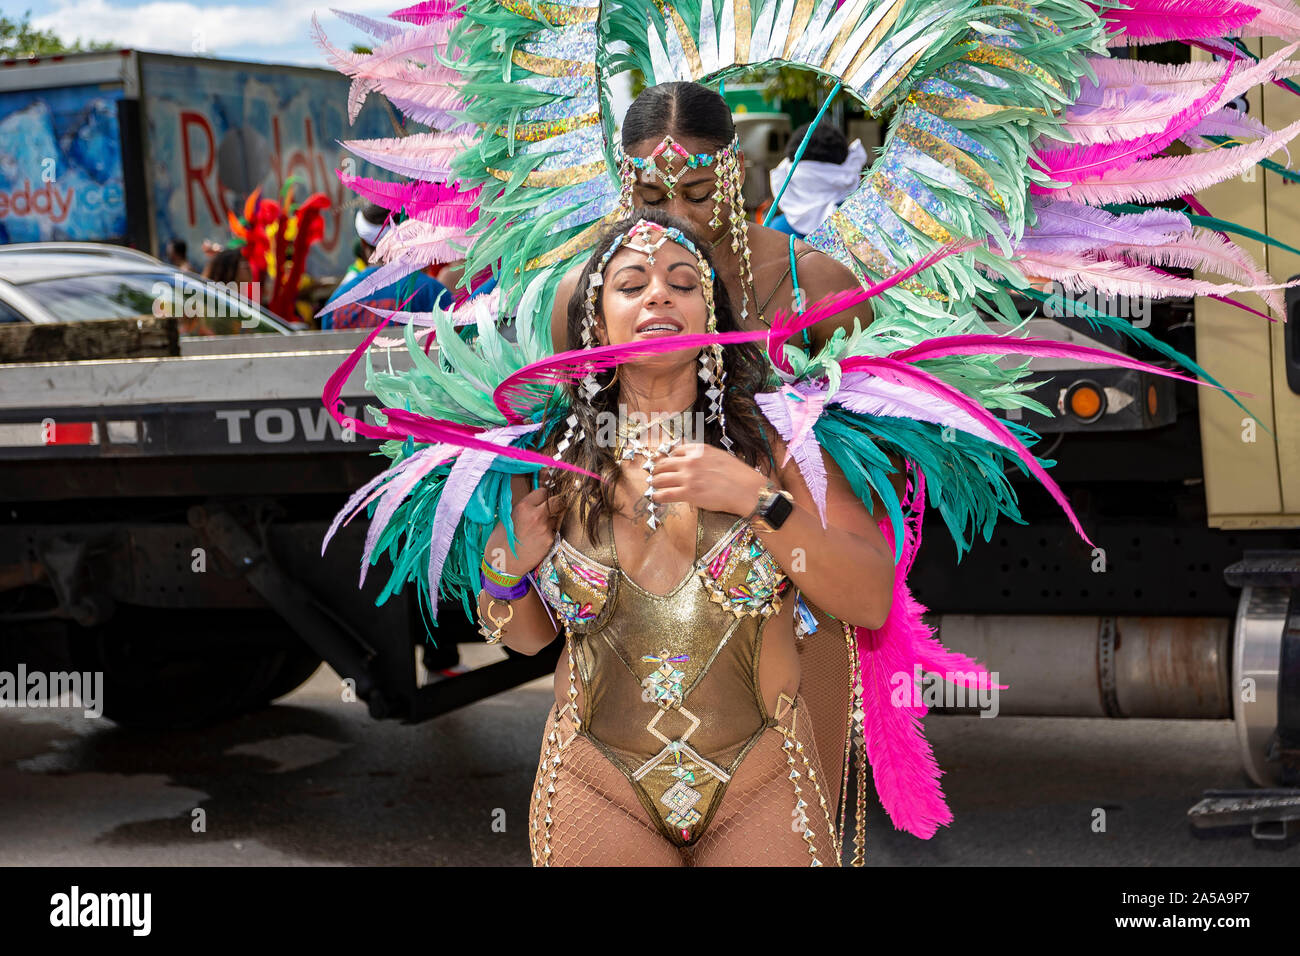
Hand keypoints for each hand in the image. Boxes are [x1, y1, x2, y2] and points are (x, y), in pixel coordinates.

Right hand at [482, 484, 564, 576]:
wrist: (502, 565)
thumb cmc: (500, 542)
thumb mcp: (507, 518)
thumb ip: (523, 509)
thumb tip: (535, 503)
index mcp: (523, 507)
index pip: (543, 491)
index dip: (543, 496)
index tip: (543, 499)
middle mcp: (536, 515)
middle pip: (557, 501)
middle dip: (556, 503)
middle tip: (551, 508)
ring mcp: (545, 528)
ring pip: (557, 517)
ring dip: (552, 519)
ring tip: (539, 528)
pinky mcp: (550, 541)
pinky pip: (554, 531)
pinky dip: (550, 532)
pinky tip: (538, 539)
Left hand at [651, 443, 773, 516]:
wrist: (747, 489)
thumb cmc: (739, 475)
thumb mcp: (720, 457)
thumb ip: (704, 457)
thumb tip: (695, 462)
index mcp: (699, 450)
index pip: (675, 451)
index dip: (668, 458)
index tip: (665, 463)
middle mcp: (690, 461)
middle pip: (664, 464)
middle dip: (657, 470)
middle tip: (654, 475)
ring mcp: (688, 477)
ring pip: (661, 478)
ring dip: (655, 483)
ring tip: (653, 487)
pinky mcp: (688, 493)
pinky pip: (665, 494)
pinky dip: (657, 496)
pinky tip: (655, 498)